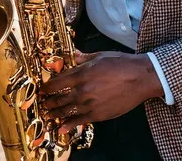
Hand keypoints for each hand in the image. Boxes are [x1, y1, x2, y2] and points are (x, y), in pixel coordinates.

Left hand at [40, 50, 163, 131]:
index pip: (58, 82)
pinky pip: (79, 121)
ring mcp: (90, 104)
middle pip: (59, 98)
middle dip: (49, 102)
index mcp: (82, 74)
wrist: (140, 78)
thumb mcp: (100, 56)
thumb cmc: (121, 64)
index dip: (47, 87)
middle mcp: (83, 90)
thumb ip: (82, 57)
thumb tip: (71, 54)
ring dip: (55, 113)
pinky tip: (62, 127)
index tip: (42, 89)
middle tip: (43, 103)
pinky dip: (68, 125)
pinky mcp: (98, 115)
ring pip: (67, 111)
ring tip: (48, 114)